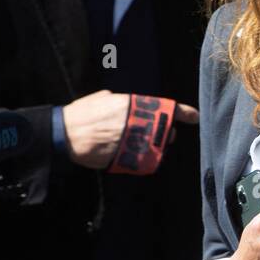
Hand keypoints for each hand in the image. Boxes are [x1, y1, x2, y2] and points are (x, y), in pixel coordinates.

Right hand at [62, 90, 196, 168]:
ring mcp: (129, 141)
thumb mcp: (102, 98)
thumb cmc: (81, 114)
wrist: (64, 134)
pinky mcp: (122, 157)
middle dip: (168, 134)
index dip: (182, 112)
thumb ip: (119, 100)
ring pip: (155, 147)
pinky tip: (141, 157)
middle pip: (164, 131)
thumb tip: (125, 101)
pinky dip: (143, 160)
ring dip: (156, 147)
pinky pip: (141, 160)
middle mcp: (134, 122)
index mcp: (130, 105)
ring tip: (150, 145)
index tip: (194, 117)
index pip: (164, 108)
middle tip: (167, 134)